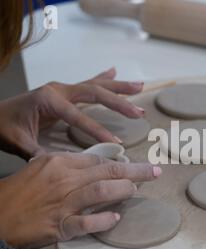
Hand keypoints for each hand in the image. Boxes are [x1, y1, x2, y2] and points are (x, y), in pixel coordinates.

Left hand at [0, 68, 144, 159]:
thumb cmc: (3, 127)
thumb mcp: (18, 142)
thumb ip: (39, 153)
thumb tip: (60, 167)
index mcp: (47, 100)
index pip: (78, 116)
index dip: (97, 130)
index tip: (115, 143)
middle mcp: (58, 90)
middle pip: (94, 93)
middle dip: (118, 103)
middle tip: (138, 113)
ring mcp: (62, 88)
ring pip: (95, 85)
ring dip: (118, 87)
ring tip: (140, 87)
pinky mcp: (63, 92)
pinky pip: (88, 83)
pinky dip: (103, 78)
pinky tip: (114, 72)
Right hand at [0, 152, 160, 248]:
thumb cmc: (19, 191)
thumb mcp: (41, 168)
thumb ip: (68, 164)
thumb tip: (94, 165)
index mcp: (59, 162)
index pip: (98, 160)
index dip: (120, 162)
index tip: (134, 163)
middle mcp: (64, 179)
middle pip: (107, 171)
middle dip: (135, 170)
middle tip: (155, 172)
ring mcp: (63, 203)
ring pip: (101, 191)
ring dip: (124, 190)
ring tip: (136, 189)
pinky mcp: (60, 225)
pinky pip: (87, 222)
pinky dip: (104, 220)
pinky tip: (115, 217)